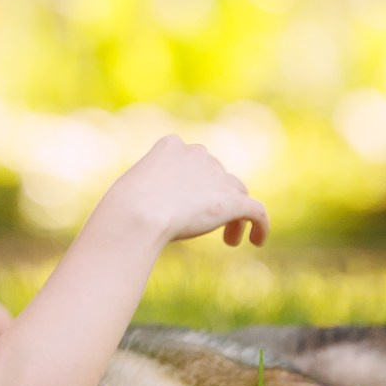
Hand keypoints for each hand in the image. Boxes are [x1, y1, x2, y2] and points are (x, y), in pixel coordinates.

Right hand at [96, 134, 268, 247]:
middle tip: (205, 228)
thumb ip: (150, 191)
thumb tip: (156, 207)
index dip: (197, 184)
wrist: (136, 215)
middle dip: (215, 200)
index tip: (188, 206)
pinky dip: (261, 225)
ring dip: (234, 215)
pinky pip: (256, 210)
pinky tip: (258, 240)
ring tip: (229, 240)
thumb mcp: (131, 192)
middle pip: (218, 177)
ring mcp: (217, 176)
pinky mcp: (231, 200)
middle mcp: (198, 155)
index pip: (194, 162)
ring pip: (237, 193)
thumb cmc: (124, 208)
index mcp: (171, 145)